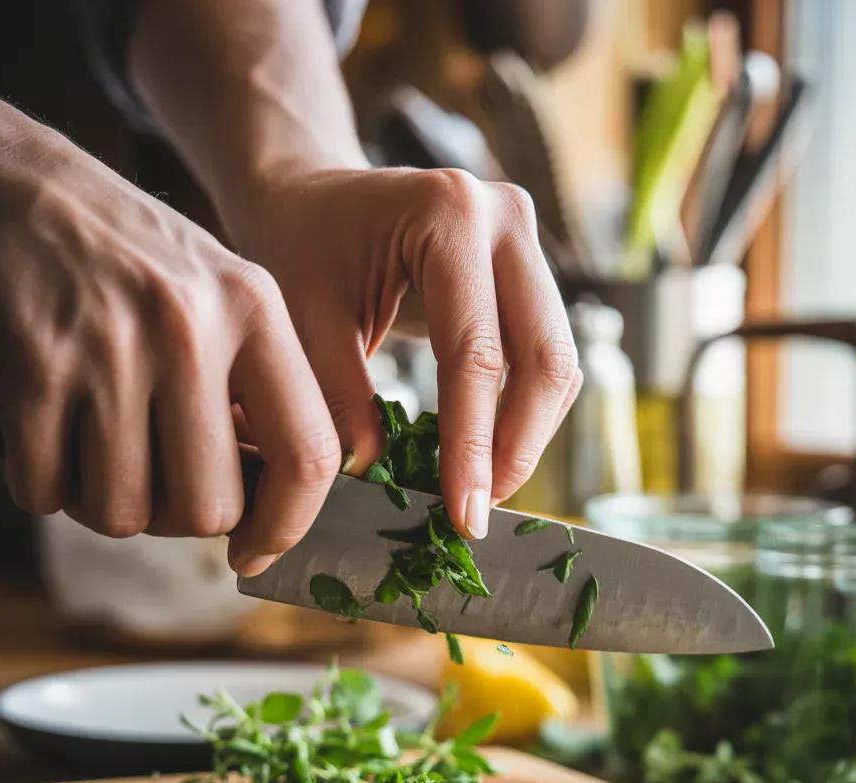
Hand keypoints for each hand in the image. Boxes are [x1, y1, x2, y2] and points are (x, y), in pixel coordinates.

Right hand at [0, 88, 339, 575]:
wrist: (12, 185)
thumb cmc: (127, 259)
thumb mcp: (218, 297)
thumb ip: (255, 392)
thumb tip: (269, 509)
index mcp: (254, 310)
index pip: (306, 455)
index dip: (286, 526)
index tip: (254, 552)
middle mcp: (190, 328)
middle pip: (207, 508)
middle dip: (175, 516)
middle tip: (150, 474)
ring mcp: (109, 349)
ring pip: (124, 513)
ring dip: (103, 501)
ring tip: (93, 444)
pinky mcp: (33, 369)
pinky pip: (46, 491)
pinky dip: (41, 483)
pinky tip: (43, 432)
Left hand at [226, 168, 581, 539]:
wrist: (310, 195)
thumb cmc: (299, 247)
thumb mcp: (302, 320)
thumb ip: (339, 397)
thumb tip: (377, 476)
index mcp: (448, 214)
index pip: (476, 353)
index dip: (474, 445)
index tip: (464, 513)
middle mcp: (504, 216)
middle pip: (544, 357)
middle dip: (517, 447)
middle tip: (480, 511)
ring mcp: (525, 237)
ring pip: (557, 361)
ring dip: (528, 434)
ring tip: (483, 490)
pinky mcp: (528, 267)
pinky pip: (544, 353)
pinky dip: (524, 411)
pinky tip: (489, 452)